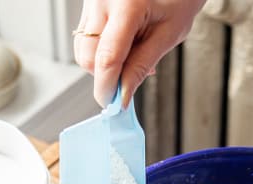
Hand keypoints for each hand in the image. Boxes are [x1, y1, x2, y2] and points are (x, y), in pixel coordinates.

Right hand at [74, 0, 205, 105]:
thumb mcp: (169, 33)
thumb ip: (142, 65)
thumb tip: (123, 94)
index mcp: (126, 5)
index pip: (107, 58)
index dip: (107, 87)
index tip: (114, 106)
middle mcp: (101, 0)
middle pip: (88, 56)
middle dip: (105, 77)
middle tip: (128, 82)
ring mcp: (91, 0)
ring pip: (83, 48)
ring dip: (102, 64)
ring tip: (132, 57)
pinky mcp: (89, 3)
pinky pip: (86, 36)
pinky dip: (101, 50)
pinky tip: (123, 45)